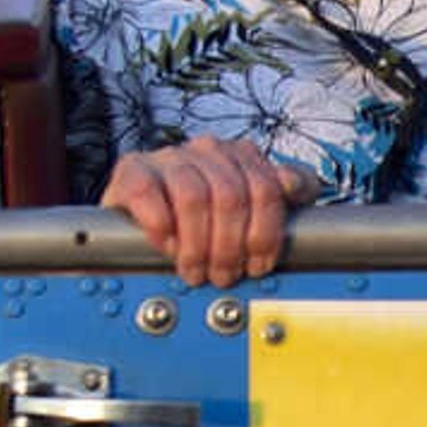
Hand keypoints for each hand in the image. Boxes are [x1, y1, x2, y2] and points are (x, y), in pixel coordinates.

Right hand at [101, 136, 312, 287]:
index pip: (265, 190)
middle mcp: (207, 150)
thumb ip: (286, 195)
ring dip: (196, 244)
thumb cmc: (203, 218)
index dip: (264, 236)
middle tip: (223, 276)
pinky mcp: (133, 169)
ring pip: (193, 197)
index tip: (257, 266)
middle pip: (230, 197)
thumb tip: (293, 183)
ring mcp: (169, 157)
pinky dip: (161, 226)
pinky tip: (167, 246)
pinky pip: (149, 194)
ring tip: (195, 270)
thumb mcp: (254, 208)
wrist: (141, 217)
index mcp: (241, 156)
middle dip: (229, 247)